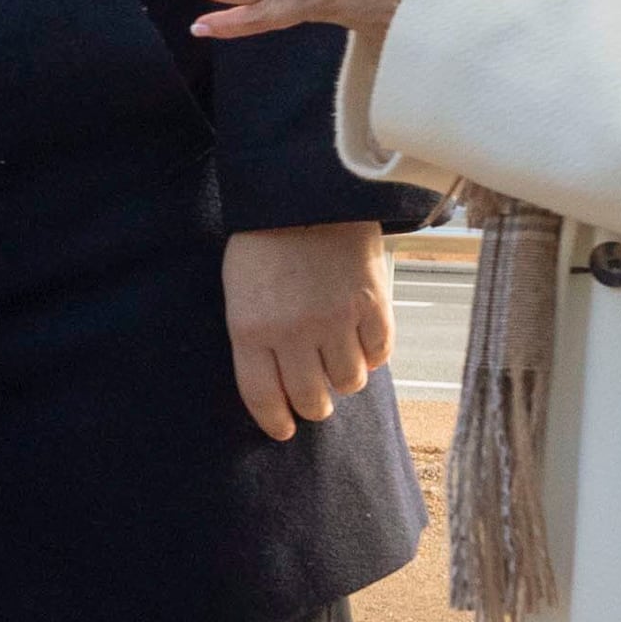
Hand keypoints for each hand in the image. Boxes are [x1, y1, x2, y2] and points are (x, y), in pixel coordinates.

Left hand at [220, 221, 396, 443]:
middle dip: (313, 406)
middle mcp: (294, 332)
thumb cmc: (265, 242)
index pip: (263, 397)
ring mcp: (337, 319)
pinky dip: (373, 355)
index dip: (275, 421)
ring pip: (349, 382)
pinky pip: (380, 355)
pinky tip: (363, 342)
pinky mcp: (373, 304)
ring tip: (339, 362)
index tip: (284, 430)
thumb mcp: (240, 291)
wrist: (307, 191)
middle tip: (315, 399)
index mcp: (252, 329)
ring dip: (344, 379)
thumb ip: (255, 337)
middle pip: (311, 398)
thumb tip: (276, 382)